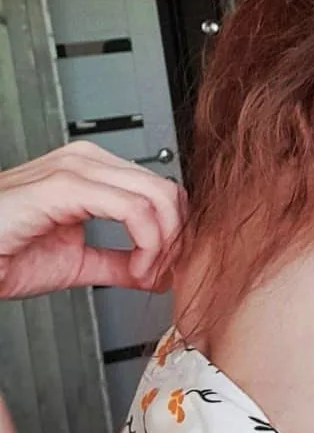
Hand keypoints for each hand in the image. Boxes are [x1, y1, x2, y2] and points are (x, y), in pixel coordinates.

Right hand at [0, 140, 184, 298]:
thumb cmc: (0, 253)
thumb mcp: (73, 262)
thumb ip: (117, 263)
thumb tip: (157, 272)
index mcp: (92, 170)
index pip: (159, 187)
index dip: (175, 229)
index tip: (169, 266)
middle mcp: (88, 160)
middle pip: (166, 189)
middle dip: (176, 236)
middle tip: (164, 272)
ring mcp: (77, 168)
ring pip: (157, 195)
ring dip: (164, 243)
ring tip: (146, 272)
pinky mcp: (65, 185)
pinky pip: (132, 208)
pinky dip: (147, 242)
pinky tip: (136, 267)